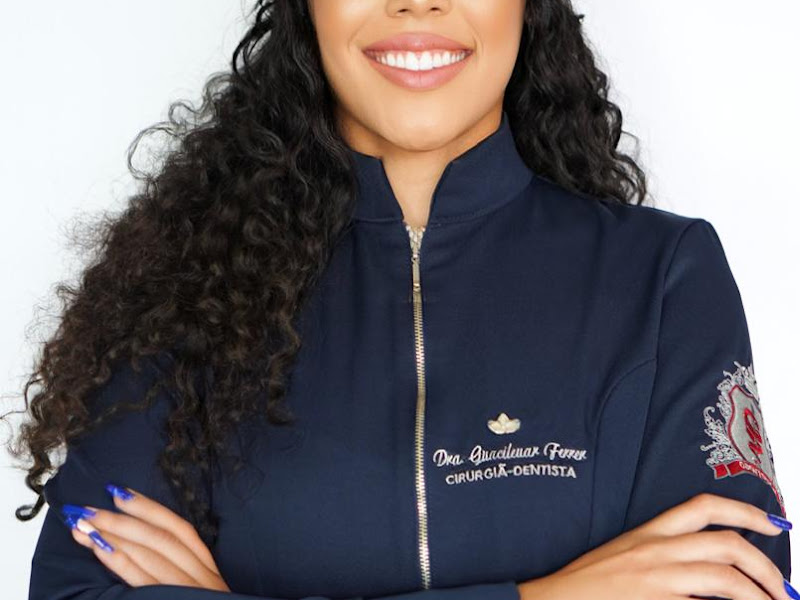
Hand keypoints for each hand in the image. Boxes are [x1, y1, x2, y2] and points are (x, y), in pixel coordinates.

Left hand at [62, 485, 229, 590]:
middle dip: (121, 519)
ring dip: (113, 535)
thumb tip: (140, 548)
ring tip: (83, 526)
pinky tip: (99, 549)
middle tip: (88, 509)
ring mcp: (190, 592)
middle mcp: (203, 578)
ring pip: (152, 553)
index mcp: (208, 571)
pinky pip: (143, 579)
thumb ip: (178, 573)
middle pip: (162, 538)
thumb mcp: (197, 595)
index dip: (149, 508)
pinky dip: (120, 560)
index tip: (119, 492)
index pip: (180, 529)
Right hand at [517, 493, 791, 599]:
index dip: (745, 511)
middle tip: (784, 590)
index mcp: (648, 533)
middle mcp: (656, 551)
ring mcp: (656, 579)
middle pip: (726, 544)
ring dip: (760, 595)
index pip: (702, 507)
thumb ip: (663, 554)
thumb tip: (711, 569)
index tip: (774, 523)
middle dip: (767, 567)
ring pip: (725, 579)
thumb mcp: (625, 557)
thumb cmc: (587, 585)